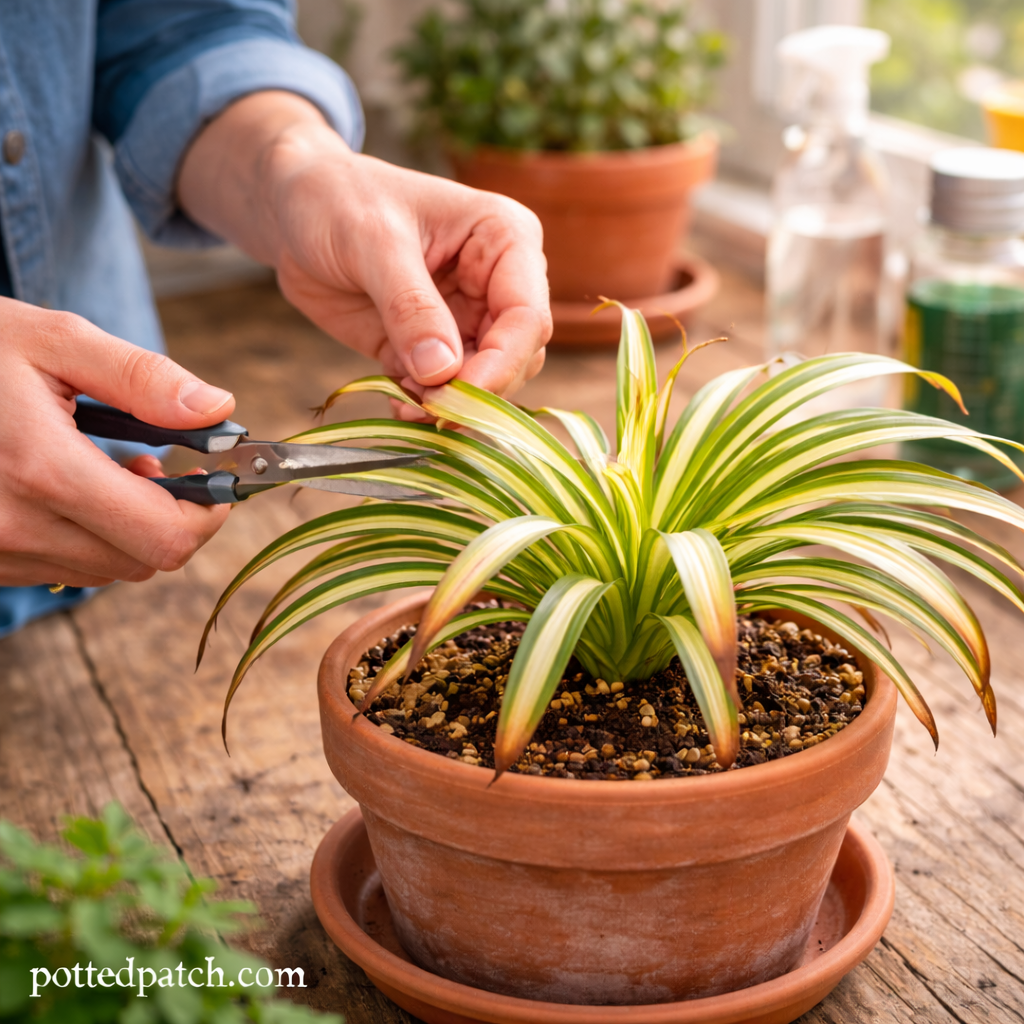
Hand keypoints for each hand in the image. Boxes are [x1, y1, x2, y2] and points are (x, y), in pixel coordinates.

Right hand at [0, 298, 234, 586]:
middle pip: (145, 560)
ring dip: (132, 528)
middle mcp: (16, 526)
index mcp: (43, 470)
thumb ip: (142, 377)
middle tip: (157, 466)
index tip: (212, 475)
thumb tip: (218, 409)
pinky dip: (92, 538)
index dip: (208, 510)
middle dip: (173, 516)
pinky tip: (72, 490)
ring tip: (109, 470)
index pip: (165, 535)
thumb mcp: (55, 340)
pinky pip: (69, 569)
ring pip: (111, 570)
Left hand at [178, 92, 551, 417]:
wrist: (294, 209)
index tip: (456, 395)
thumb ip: (410, 306)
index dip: (500, 363)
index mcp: (505, 239)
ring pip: (486, 381)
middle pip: (515, 357)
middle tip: (430, 410)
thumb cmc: (337, 198)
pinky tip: (397, 403)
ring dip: (451, 405)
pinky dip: (426, 407)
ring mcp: (467, 318)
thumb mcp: (372, 241)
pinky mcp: (433, 347)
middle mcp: (497, 283)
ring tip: (407, 404)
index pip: (527, 316)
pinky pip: (446, 391)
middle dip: (477, 391)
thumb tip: (442, 372)